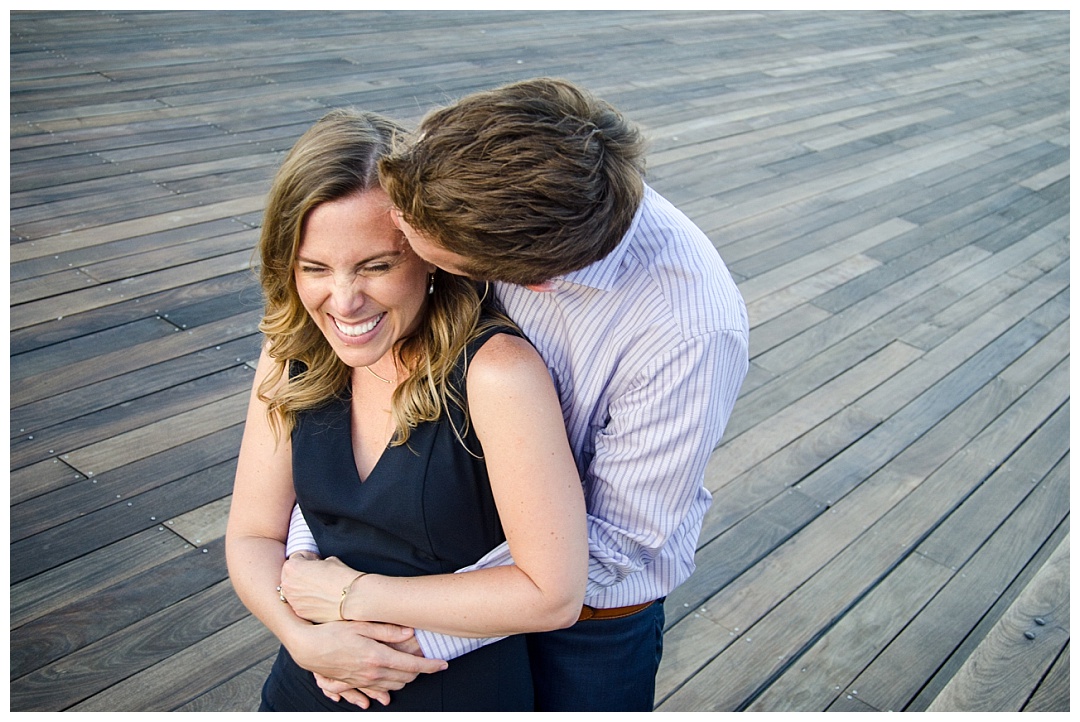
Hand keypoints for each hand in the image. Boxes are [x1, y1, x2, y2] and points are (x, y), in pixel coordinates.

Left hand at [281, 555, 361, 622]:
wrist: (351, 598)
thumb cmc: (341, 577)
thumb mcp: (329, 560)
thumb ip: (316, 563)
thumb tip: (316, 567)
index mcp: (292, 568)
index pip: (295, 558)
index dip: (307, 559)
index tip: (315, 562)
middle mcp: (288, 585)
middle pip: (290, 576)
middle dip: (301, 574)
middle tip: (315, 575)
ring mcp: (293, 601)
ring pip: (293, 591)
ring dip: (302, 588)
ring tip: (318, 588)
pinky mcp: (300, 612)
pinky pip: (299, 603)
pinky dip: (306, 601)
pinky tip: (320, 599)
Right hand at [288, 620, 445, 705]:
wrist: (307, 647)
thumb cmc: (333, 632)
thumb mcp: (361, 625)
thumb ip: (387, 630)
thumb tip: (410, 632)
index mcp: (378, 658)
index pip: (412, 666)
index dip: (431, 666)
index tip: (443, 664)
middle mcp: (372, 674)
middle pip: (406, 678)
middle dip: (420, 671)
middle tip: (427, 660)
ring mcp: (363, 682)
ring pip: (393, 686)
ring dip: (405, 679)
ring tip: (412, 669)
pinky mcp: (354, 685)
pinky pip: (376, 692)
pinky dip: (386, 689)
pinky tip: (388, 686)